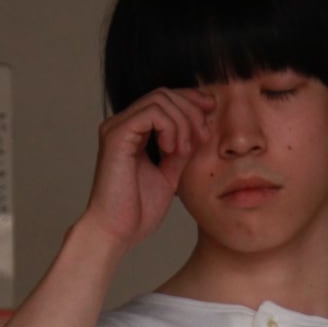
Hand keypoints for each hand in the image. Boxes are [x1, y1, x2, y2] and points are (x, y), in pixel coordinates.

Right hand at [80, 87, 216, 251]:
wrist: (117, 232)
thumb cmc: (137, 211)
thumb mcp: (170, 174)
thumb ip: (181, 149)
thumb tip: (200, 126)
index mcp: (133, 132)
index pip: (164, 100)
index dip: (191, 100)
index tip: (212, 112)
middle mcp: (122, 124)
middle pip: (164, 94)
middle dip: (192, 110)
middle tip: (204, 136)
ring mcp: (117, 127)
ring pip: (160, 99)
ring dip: (183, 122)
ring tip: (185, 151)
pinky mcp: (116, 135)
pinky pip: (152, 113)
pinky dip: (170, 127)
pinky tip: (172, 150)